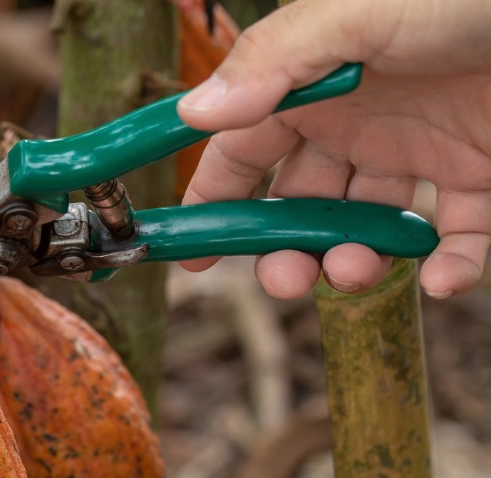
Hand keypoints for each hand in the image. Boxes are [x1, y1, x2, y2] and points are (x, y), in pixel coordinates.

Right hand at [176, 0, 490, 298]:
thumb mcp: (361, 13)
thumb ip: (277, 62)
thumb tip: (196, 113)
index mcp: (316, 84)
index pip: (244, 151)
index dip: (213, 202)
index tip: (190, 256)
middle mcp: (362, 121)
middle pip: (301, 204)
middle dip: (285, 249)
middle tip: (287, 278)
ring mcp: (423, 150)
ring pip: (368, 227)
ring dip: (353, 262)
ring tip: (356, 271)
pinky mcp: (485, 175)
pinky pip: (457, 236)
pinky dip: (447, 267)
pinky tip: (440, 277)